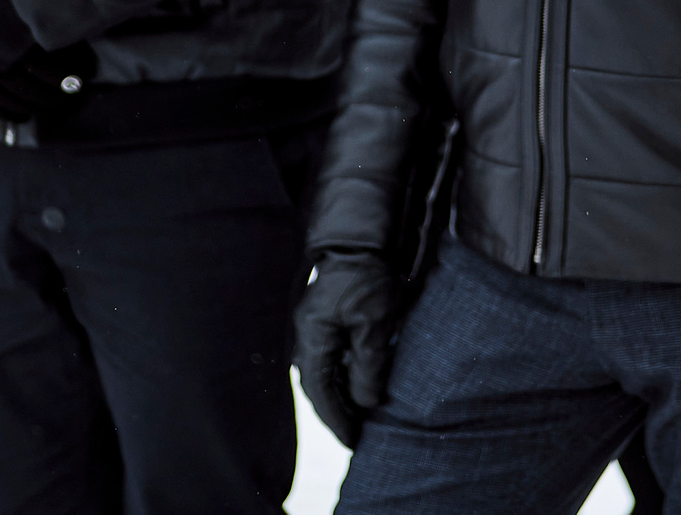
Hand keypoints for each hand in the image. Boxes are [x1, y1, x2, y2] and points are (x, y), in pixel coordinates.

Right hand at [293, 251, 399, 448]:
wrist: (361, 239)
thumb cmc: (367, 279)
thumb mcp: (374, 326)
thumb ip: (368, 367)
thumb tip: (366, 403)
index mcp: (312, 340)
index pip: (320, 393)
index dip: (337, 420)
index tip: (353, 440)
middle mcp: (306, 336)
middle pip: (317, 386)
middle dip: (336, 412)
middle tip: (356, 434)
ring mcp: (313, 326)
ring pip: (322, 372)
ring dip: (339, 394)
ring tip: (360, 414)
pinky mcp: (324, 318)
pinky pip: (329, 356)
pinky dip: (342, 374)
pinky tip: (359, 382)